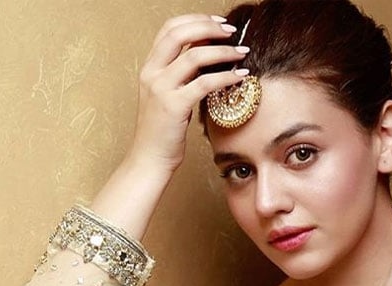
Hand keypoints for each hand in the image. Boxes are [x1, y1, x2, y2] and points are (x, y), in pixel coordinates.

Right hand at [127, 14, 249, 171]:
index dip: (195, 20)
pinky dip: (226, 76)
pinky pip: (204, 83)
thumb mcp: (169, 95)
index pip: (169, 29)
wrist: (149, 160)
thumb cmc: (163, 131)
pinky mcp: (173, 106)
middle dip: (208, 27)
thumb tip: (207, 52)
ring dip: (223, 51)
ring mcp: (160, 89)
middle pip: (179, 34)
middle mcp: (151, 74)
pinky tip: (240, 77)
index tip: (218, 22)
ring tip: (242, 52)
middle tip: (231, 31)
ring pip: (194, 55)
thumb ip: (182, 73)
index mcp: (149, 68)